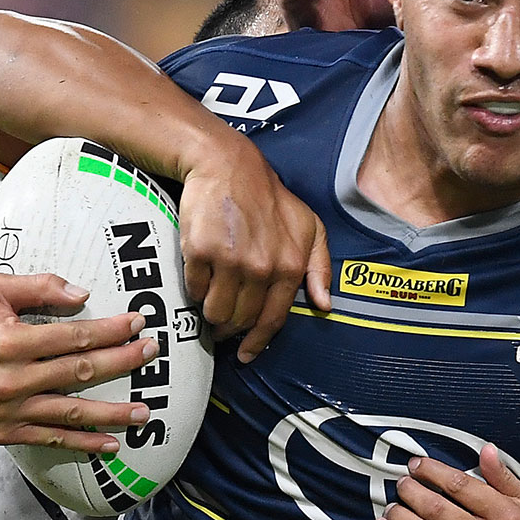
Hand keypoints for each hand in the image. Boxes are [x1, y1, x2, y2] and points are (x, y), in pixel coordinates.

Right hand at [0, 273, 153, 452]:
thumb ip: (41, 287)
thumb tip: (85, 294)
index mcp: (8, 342)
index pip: (73, 337)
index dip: (110, 330)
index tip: (138, 322)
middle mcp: (8, 380)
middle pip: (79, 372)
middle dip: (122, 362)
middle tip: (152, 352)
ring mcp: (5, 411)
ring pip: (70, 413)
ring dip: (111, 414)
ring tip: (145, 412)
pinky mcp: (1, 432)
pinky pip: (49, 439)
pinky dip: (81, 444)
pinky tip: (111, 444)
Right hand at [177, 134, 331, 360]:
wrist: (227, 165)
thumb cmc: (270, 197)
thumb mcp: (309, 226)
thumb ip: (319, 266)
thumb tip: (325, 305)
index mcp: (290, 265)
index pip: (273, 319)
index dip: (257, 342)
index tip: (247, 354)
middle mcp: (263, 267)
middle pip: (241, 320)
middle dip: (231, 328)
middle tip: (222, 324)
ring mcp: (231, 261)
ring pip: (216, 312)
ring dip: (211, 312)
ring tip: (210, 300)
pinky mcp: (200, 252)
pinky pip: (194, 290)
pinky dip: (195, 289)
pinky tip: (200, 276)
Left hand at [375, 444, 519, 519]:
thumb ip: (505, 478)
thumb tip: (486, 450)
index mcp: (506, 515)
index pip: (461, 486)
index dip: (433, 471)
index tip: (418, 464)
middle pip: (438, 510)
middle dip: (413, 492)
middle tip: (402, 483)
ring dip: (402, 517)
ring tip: (392, 504)